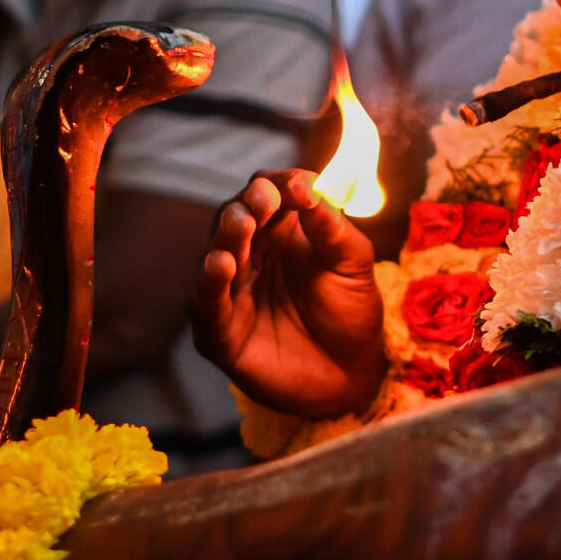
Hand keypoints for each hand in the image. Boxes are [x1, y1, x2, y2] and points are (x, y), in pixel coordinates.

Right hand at [195, 170, 386, 418]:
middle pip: (236, 218)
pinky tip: (220, 265)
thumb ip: (332, 227)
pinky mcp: (220, 331)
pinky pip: (208, 304)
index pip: (269, 193)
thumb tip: (310, 187)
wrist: (352, 374)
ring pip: (218, 255)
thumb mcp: (352, 263)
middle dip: (248, 206)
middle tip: (262, 200)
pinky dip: (211, 284)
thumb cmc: (350, 311)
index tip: (297, 185)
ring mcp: (232, 291)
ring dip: (228, 237)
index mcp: (282, 230)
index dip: (278, 185)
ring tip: (241, 225)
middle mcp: (250, 254)